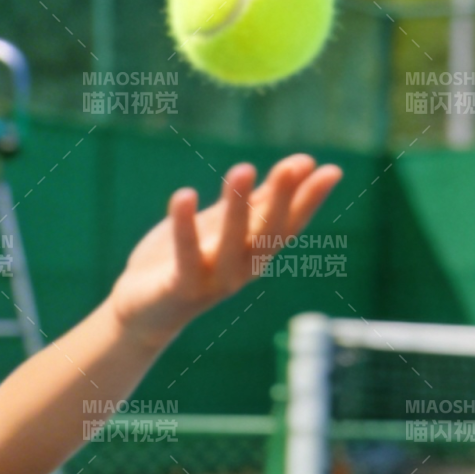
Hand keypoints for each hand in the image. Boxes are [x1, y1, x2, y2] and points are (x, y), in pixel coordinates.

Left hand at [109, 155, 343, 348]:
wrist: (141, 310)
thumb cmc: (185, 262)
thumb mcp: (223, 226)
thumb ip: (258, 200)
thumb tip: (303, 163)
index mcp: (254, 255)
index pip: (289, 226)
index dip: (310, 201)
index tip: (333, 171)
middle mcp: (240, 271)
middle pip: (265, 234)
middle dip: (280, 200)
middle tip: (293, 165)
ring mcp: (211, 282)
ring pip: (229, 244)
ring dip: (237, 208)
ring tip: (243, 168)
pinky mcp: (179, 289)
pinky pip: (184, 256)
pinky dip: (184, 227)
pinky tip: (184, 194)